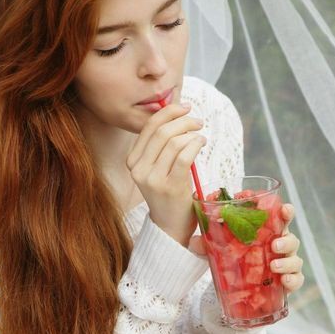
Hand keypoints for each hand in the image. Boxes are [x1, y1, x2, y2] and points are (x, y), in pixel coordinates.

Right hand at [126, 102, 206, 246]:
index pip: (149, 127)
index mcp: (133, 161)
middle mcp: (139, 169)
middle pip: (162, 131)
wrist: (169, 225)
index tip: (185, 107)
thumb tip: (177, 113)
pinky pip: (185, 156)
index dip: (168, 112)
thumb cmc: (168, 192)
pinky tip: (201, 143)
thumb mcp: (157, 167)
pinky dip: (196, 144)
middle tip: (198, 121)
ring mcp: (153, 179)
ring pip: (175, 142)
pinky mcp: (170, 187)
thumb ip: (161, 144)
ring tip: (200, 136)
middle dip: (183, 120)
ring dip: (192, 133)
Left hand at [188, 204, 304, 289]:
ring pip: (295, 259)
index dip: (286, 212)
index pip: (280, 218)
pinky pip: (296, 280)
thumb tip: (195, 242)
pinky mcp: (286, 283)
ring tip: (274, 266)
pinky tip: (284, 282)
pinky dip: (293, 280)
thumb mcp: (216, 249)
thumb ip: (204, 244)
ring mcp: (284, 264)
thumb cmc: (232, 259)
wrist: (235, 288)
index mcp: (266, 233)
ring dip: (287, 262)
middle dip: (286, 240)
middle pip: (291, 239)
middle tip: (274, 245)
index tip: (285, 210)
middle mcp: (279, 246)